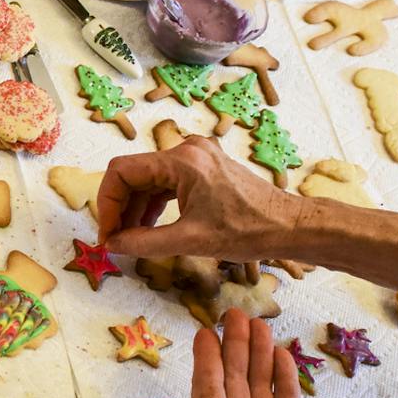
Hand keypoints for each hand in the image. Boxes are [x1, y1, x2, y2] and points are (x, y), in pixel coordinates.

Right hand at [95, 136, 301, 264]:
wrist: (290, 227)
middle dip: (121, 209)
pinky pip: (165, 183)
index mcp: (182, 161)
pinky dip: (153, 205)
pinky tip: (150, 228)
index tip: (108, 234)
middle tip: (116, 241)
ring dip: (136, 209)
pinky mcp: (203, 168)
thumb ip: (144, 242)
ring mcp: (196, 158)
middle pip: (134, 175)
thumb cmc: (248, 231)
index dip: (107, 203)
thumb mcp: (191, 240)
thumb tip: (111, 246)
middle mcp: (187, 151)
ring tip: (131, 239)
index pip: (121, 171)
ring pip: (148, 180)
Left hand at [145, 310, 379, 397]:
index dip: (205, 361)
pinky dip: (286, 380)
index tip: (203, 330)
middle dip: (234, 349)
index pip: (207, 393)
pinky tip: (283, 354)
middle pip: (234, 384)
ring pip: (262, 388)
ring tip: (259, 324)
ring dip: (259, 357)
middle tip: (234, 312)